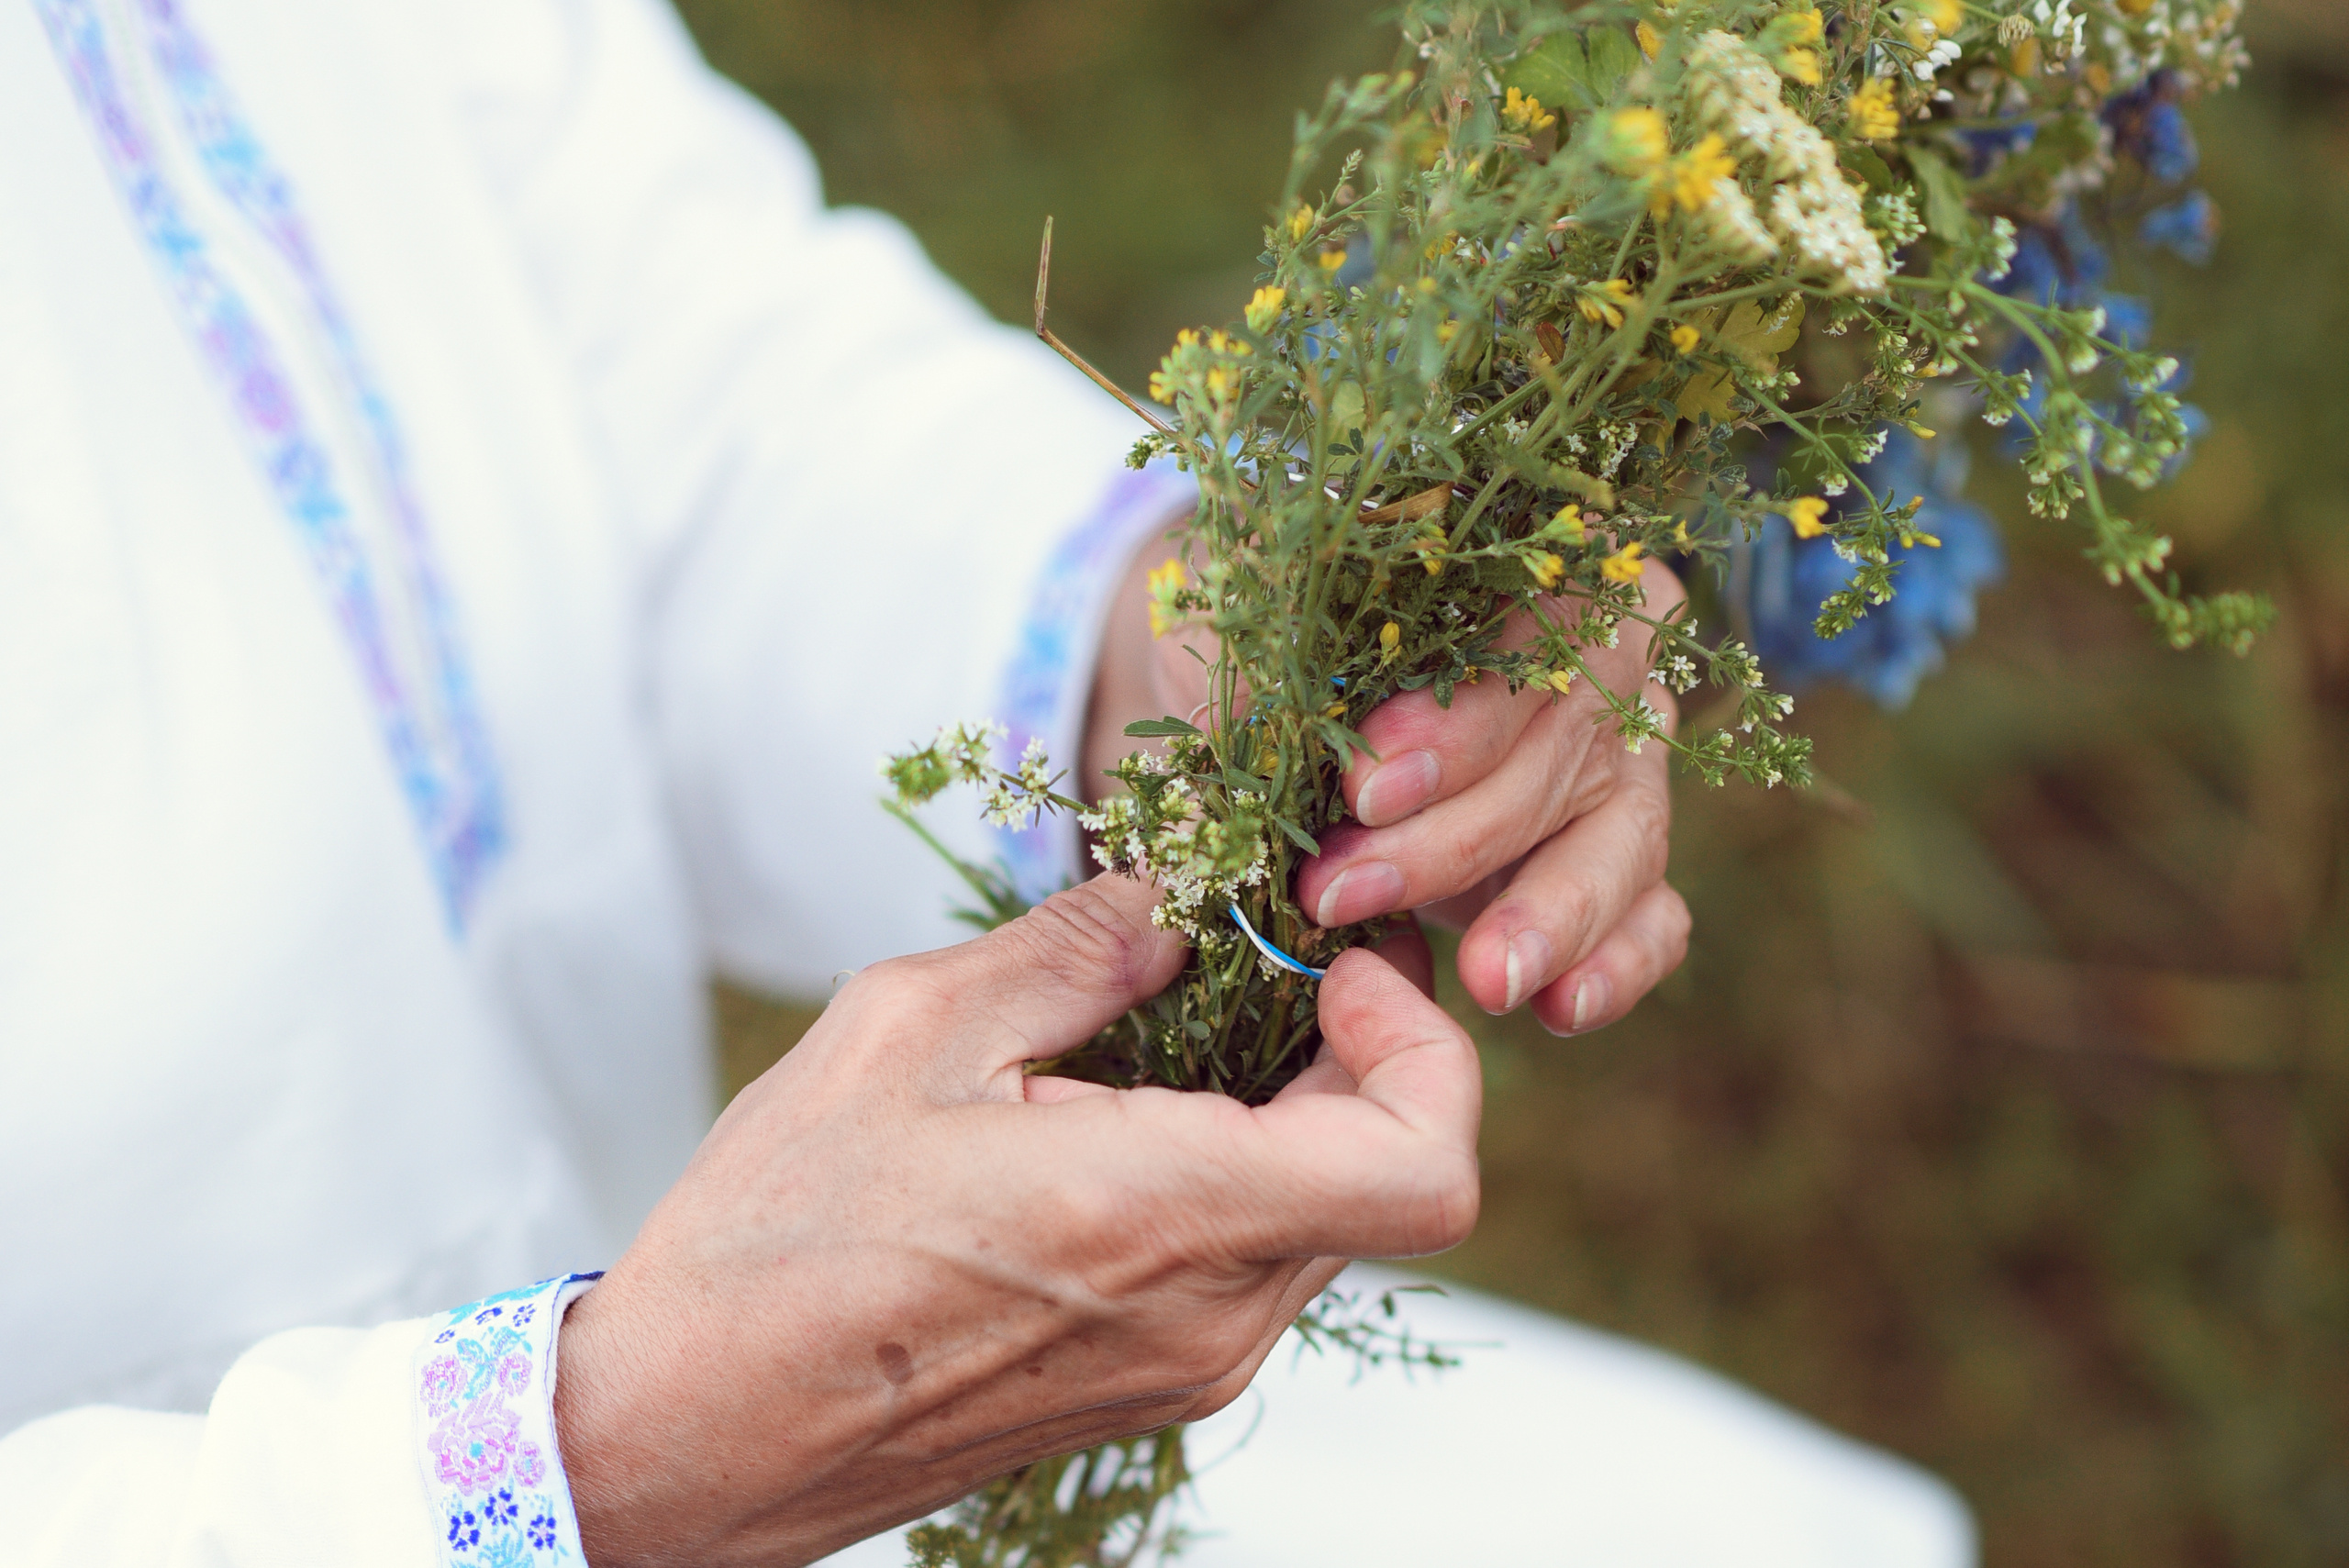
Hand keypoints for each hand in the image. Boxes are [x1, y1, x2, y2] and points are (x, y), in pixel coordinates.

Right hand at [553, 874, 1478, 1567]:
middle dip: (1361, 1045)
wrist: (691, 1433)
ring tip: (1186, 1021)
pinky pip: (1258, 1262)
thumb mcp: (907, 1032)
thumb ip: (1074, 951)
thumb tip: (1180, 903)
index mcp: (1159, 1218)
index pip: (1425, 1165)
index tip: (1333, 965)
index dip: (1427, 1045)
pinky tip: (1134, 1109)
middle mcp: (1208, 1318)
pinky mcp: (1154, 1387)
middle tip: (1273, 951)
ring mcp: (1188, 1369)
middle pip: (1390, 1176)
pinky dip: (1244, 1169)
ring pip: (1329, 1217)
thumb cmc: (776, 1239)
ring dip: (1300, 1107)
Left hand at [1087, 534, 1689, 1036]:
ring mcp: (1626, 762)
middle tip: (1342, 894)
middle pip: (1564, 751)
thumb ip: (1257, 661)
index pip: (1529, 635)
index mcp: (1540, 568)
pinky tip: (1559, 1011)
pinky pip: (1655, 914)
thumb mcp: (1249, 624)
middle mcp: (1607, 660)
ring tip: (1486, 983)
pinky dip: (1618, 964)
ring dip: (1550, 916)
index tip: (1363, 787)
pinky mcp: (1622, 858)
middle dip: (1451, 838)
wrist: (1287, 692)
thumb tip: (1255, 727)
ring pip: (1623, 839)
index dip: (1456, 721)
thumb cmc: (1280, 640)